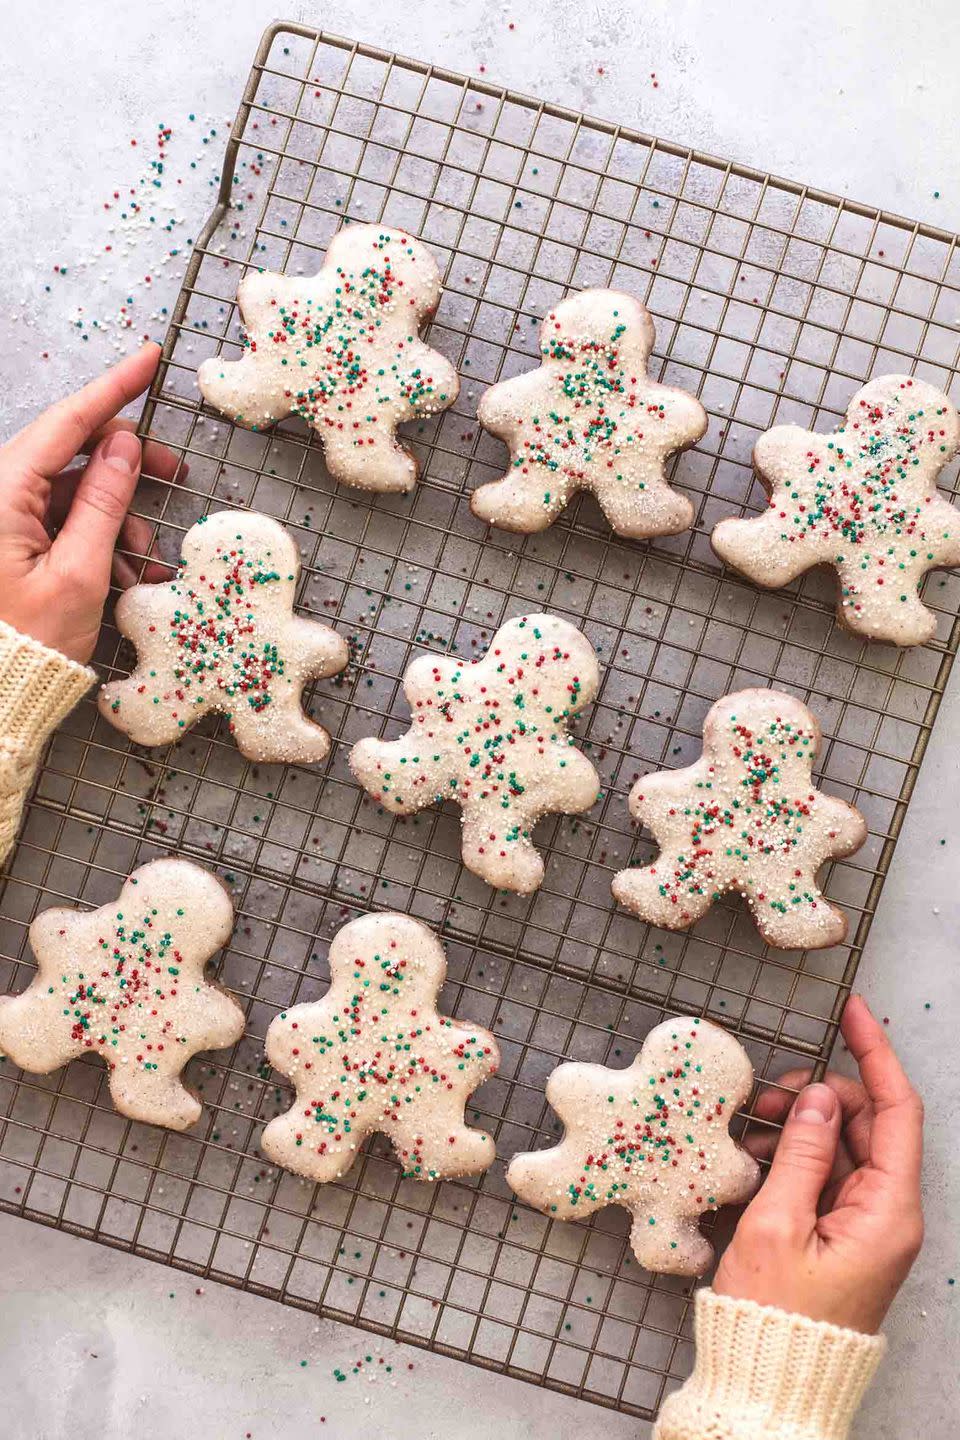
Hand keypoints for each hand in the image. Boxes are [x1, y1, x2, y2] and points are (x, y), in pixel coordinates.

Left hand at [0, 343, 183, 663]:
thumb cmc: (26, 643)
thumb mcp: (78, 574)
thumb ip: (102, 502)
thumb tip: (124, 446)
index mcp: (0, 493)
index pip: (65, 422)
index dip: (112, 388)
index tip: (148, 361)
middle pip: (70, 453)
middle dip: (125, 467)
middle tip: (174, 474)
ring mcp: (4, 518)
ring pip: (72, 491)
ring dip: (116, 519)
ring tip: (140, 564)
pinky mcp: (11, 541)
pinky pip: (62, 521)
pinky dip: (98, 540)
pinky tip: (120, 575)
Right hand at [714, 994, 923, 1333]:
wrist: (769, 1381)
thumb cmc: (775, 1317)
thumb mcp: (778, 1224)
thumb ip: (802, 1152)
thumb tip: (817, 1096)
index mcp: (889, 1211)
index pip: (896, 1110)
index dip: (875, 1053)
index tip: (852, 1012)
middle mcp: (888, 1214)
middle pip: (866, 1122)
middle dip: (818, 1096)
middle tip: (767, 1096)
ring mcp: (866, 1224)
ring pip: (842, 1144)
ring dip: (801, 1126)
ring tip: (752, 1134)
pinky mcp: (842, 1233)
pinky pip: (826, 1174)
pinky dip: (794, 1156)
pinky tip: (756, 1159)